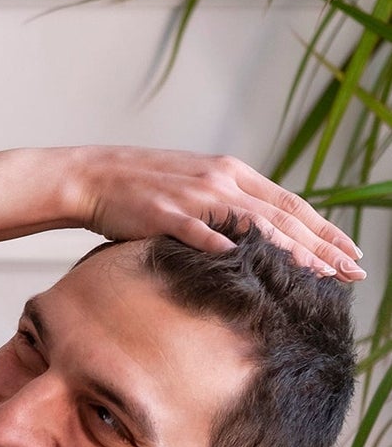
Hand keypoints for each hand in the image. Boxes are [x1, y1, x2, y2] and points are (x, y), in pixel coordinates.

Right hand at [71, 147, 364, 278]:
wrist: (93, 176)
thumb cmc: (141, 187)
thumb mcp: (194, 184)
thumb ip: (228, 202)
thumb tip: (262, 230)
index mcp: (230, 172)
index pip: (290, 203)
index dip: (325, 229)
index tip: (352, 254)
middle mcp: (220, 180)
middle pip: (281, 216)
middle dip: (322, 246)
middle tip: (353, 273)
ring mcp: (193, 197)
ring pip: (252, 225)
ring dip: (289, 251)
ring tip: (319, 274)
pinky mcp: (163, 214)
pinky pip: (200, 232)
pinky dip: (224, 247)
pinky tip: (247, 263)